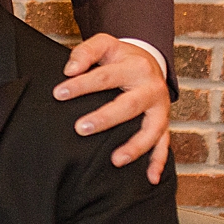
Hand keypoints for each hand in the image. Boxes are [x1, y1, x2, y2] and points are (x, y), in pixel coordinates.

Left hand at [56, 34, 170, 184]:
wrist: (151, 61)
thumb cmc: (121, 56)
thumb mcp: (105, 44)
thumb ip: (85, 52)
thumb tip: (69, 70)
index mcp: (135, 67)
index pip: (105, 77)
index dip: (81, 85)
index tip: (58, 94)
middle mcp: (151, 88)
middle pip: (128, 106)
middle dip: (105, 119)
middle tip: (81, 128)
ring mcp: (160, 108)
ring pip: (152, 130)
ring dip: (134, 146)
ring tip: (115, 160)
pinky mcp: (164, 123)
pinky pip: (164, 144)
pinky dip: (158, 162)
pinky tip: (150, 178)